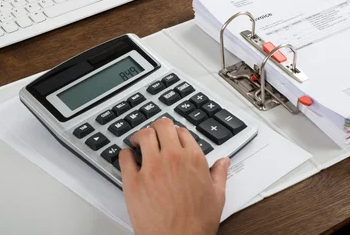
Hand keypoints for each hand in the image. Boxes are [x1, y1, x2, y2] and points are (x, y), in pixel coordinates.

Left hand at [120, 118, 230, 234]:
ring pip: (143, 135)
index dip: (175, 132)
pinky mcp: (133, 181)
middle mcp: (173, 158)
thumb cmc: (197, 223)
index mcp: (193, 158)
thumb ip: (220, 174)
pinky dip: (125, 153)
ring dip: (140, 136)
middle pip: (162, 126)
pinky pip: (124, 156)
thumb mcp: (217, 196)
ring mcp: (152, 168)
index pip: (181, 131)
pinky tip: (128, 158)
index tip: (171, 137)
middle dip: (157, 127)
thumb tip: (224, 161)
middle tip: (154, 134)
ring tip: (138, 142)